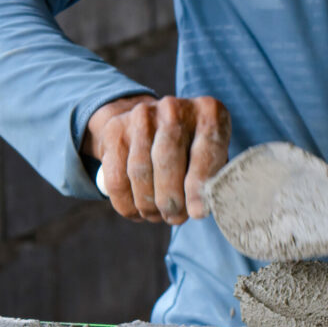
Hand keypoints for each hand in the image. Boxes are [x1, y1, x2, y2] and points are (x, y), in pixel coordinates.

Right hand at [83, 95, 230, 224]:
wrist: (152, 122)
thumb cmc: (193, 149)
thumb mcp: (212, 154)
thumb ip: (212, 177)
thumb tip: (198, 209)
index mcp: (208, 112)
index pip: (205, 149)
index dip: (199, 186)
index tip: (197, 213)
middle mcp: (174, 108)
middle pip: (167, 160)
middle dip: (171, 199)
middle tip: (175, 218)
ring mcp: (141, 116)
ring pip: (140, 172)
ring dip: (148, 204)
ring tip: (158, 216)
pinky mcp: (115, 131)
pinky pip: (116, 177)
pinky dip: (127, 203)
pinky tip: (138, 212)